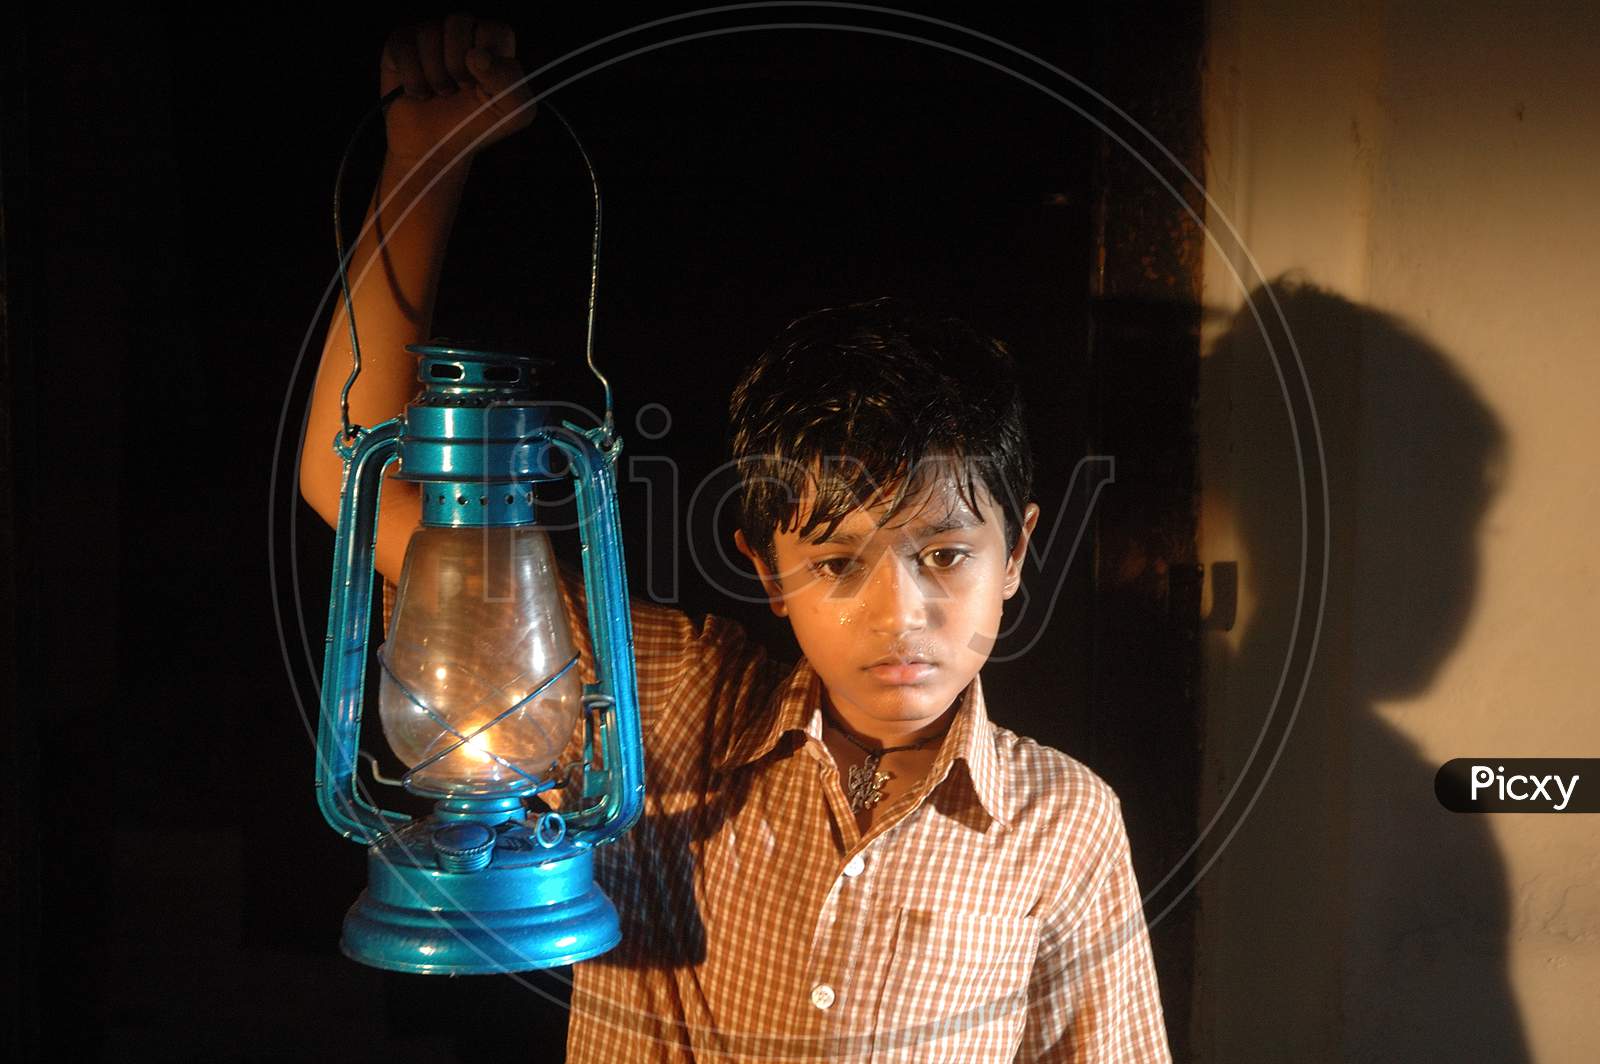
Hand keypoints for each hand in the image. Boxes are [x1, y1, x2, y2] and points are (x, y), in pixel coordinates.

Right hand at [379, 13, 533, 166]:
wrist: (435, 149)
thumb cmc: (476, 126)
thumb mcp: (513, 113)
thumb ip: (510, 80)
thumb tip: (476, 54)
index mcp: (493, 44)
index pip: (494, 29)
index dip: (488, 57)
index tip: (482, 84)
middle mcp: (461, 34)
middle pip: (458, 21)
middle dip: (457, 64)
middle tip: (460, 88)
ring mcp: (430, 36)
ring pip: (429, 31)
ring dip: (435, 75)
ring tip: (440, 92)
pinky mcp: (401, 45)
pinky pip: (404, 45)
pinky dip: (413, 78)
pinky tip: (420, 93)